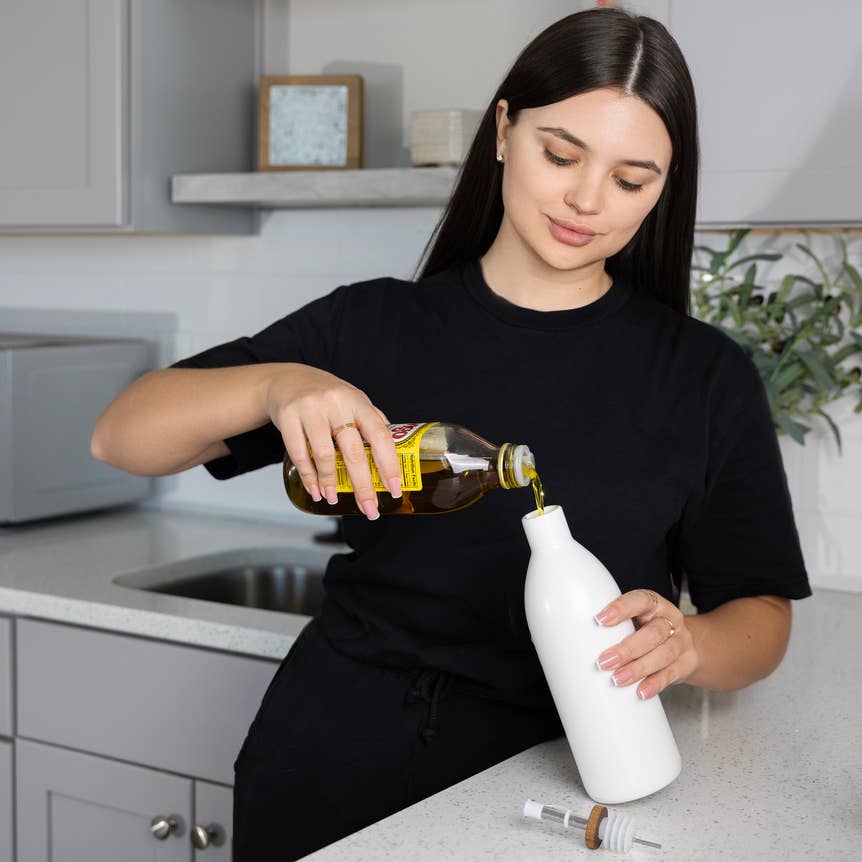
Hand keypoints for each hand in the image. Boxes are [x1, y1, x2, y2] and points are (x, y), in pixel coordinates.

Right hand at [261, 364, 401, 518]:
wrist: (289, 380)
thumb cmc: (328, 395)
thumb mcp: (354, 401)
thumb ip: (372, 423)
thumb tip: (395, 455)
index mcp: (358, 402)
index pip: (379, 435)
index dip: (389, 464)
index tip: (394, 489)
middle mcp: (337, 403)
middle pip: (353, 451)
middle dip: (363, 485)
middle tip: (369, 508)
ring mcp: (311, 409)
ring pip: (324, 455)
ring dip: (331, 482)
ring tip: (334, 499)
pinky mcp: (288, 417)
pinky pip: (299, 454)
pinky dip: (309, 477)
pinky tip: (316, 490)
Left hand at [593, 588, 698, 699]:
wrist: (686, 643)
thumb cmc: (650, 628)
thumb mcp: (637, 618)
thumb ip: (618, 624)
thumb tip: (579, 637)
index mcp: (655, 604)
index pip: (641, 600)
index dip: (621, 608)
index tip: (600, 620)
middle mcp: (671, 621)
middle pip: (653, 633)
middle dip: (627, 649)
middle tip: (604, 661)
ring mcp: (681, 642)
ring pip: (664, 655)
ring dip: (638, 669)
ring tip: (617, 679)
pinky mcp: (686, 663)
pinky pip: (671, 674)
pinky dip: (654, 684)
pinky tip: (640, 692)